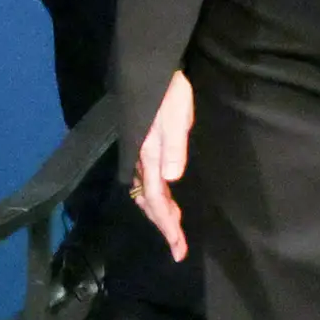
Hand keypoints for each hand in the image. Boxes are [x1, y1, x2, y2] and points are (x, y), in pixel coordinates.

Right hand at [130, 70, 194, 263]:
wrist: (153, 70)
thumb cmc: (169, 93)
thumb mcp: (176, 117)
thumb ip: (173, 147)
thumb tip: (172, 179)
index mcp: (148, 156)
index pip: (156, 199)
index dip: (167, 224)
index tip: (178, 247)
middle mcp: (141, 160)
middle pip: (149, 202)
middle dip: (164, 226)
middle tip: (178, 249)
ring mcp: (141, 155)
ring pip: (147, 194)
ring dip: (161, 214)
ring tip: (175, 231)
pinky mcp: (145, 148)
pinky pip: (147, 182)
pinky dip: (157, 199)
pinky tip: (166, 201)